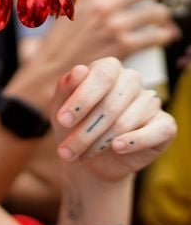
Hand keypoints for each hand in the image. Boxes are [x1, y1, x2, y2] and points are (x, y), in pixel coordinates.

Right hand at [36, 0, 179, 67]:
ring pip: (156, 11)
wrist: (51, 70)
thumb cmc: (56, 41)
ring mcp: (116, 26)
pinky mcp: (124, 46)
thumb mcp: (63, 7)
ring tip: (160, 16)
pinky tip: (164, 35)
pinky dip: (164, 35)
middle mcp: (103, 6)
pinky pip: (156, 35)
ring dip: (162, 13)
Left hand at [49, 57, 176, 181]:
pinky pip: (156, 132)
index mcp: (108, 68)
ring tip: (80, 156)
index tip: (62, 120)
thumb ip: (66, 87)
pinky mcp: (165, 125)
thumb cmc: (73, 124)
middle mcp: (131, 80)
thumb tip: (80, 70)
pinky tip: (116, 148)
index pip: (102, 75)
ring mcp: (150, 101)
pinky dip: (134, 141)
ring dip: (98, 144)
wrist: (89, 156)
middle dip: (84, 132)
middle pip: (111, 104)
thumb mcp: (60, 106)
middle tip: (65, 151)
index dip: (82, 98)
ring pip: (125, 122)